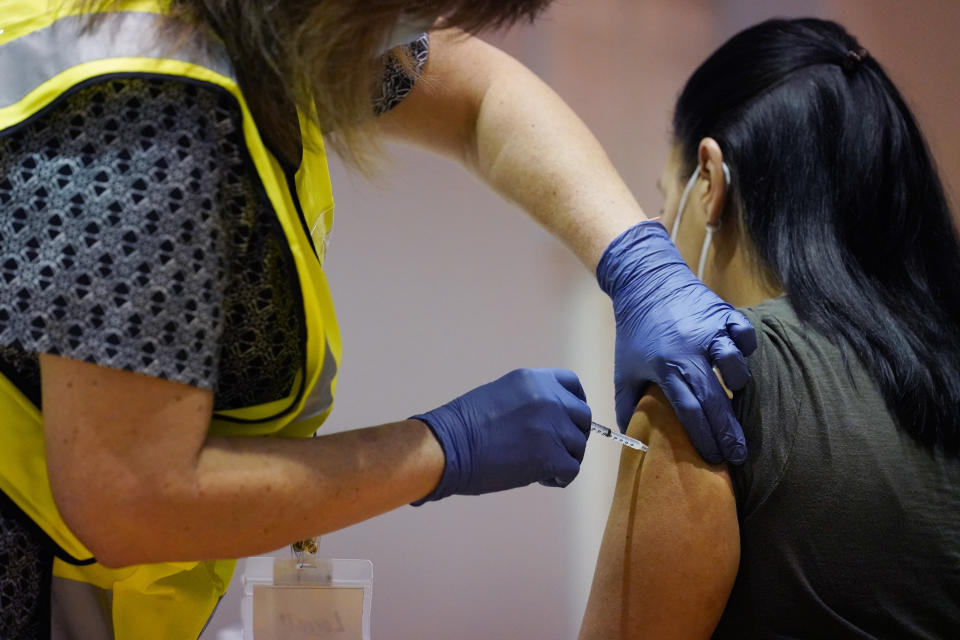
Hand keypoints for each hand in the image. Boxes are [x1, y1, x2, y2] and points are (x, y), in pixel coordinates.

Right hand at [412, 368, 590, 503]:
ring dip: (564, 458)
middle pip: (582, 417)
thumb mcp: (499, 396)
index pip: (572, 385)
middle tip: (555, 449)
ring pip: (578, 446)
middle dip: (572, 434)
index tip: (569, 419)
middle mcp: (549, 398)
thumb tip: (546, 422)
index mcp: (534, 380)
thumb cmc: (463, 426)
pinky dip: (559, 478)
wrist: (449, 447)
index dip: (574, 404)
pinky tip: (540, 478)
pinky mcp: (552, 456)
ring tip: (540, 467)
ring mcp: (553, 427)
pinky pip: (572, 470)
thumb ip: (528, 402)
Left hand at [596, 222, 756, 463]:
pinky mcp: (724, 313)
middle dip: (728, 431)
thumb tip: (633, 440)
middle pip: (715, 398)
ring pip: (735, 363)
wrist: (646, 283)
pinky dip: (747, 347)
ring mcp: (710, 330)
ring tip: (734, 394)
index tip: (715, 459)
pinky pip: (745, 334)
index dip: (704, 438)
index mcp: (665, 368)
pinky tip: (740, 357)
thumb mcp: (624, 370)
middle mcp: (690, 351)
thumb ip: (628, 405)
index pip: (689, 411)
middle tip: (738, 455)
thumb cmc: (634, 332)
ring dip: (738, 383)